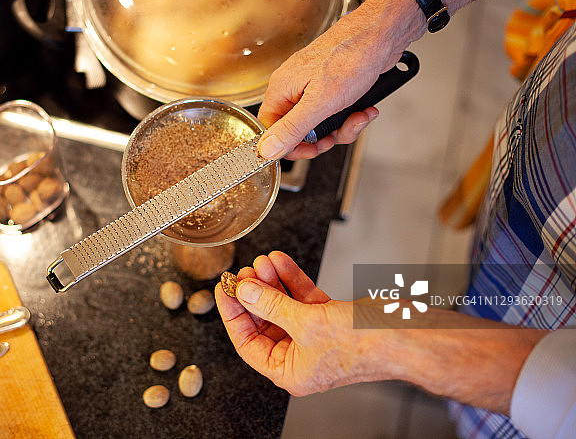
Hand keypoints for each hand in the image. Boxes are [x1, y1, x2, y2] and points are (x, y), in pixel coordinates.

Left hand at [215, 251, 379, 395]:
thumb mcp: (307, 323)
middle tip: (245, 272)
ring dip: (272, 281)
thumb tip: (244, 292)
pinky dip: (291, 279)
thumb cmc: (366, 345)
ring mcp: (315, 335)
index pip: (247, 343)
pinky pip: (302, 296)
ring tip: (263, 261)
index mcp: (291, 372)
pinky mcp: (329, 317)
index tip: (225, 289)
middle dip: (255, 293)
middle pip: (264, 321)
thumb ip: (271, 305)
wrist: (407, 334)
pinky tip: (281, 262)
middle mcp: (301, 356)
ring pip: (283, 305)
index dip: (233, 314)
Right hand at [257, 6, 405, 160]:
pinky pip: (335, 113)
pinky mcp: (333, 86)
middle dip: (322, 138)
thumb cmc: (352, 56)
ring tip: (357, 118)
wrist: (383, 33)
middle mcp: (294, 88)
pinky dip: (351, 116)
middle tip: (335, 137)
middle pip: (297, 130)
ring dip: (342, 128)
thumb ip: (292, 128)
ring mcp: (314, 87)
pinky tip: (364, 110)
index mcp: (282, 89)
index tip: (309, 150)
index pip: (271, 129)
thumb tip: (267, 149)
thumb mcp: (320, 103)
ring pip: (320, 124)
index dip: (289, 145)